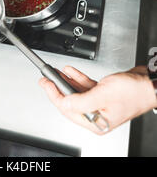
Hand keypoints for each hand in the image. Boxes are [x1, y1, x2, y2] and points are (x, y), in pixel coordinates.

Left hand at [39, 65, 156, 133]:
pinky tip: (69, 71)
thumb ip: (82, 100)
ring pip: (76, 92)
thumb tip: (65, 102)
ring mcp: (99, 103)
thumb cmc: (133, 92)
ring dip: (66, 81)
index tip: (46, 84)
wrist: (148, 83)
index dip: (55, 95)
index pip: (68, 109)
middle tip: (46, 79)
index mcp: (96, 122)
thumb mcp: (103, 95)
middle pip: (70, 101)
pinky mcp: (102, 93)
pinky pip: (85, 86)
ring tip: (55, 73)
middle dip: (57, 88)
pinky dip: (77, 78)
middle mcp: (96, 115)